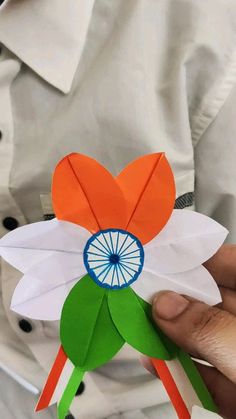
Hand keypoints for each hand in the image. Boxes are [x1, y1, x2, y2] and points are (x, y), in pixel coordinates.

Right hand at [151, 244, 235, 418]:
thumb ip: (213, 330)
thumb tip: (167, 305)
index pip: (231, 266)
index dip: (196, 258)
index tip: (160, 255)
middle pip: (211, 301)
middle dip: (174, 296)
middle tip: (139, 290)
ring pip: (203, 338)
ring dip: (170, 332)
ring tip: (138, 321)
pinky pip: (204, 374)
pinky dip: (179, 369)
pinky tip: (156, 361)